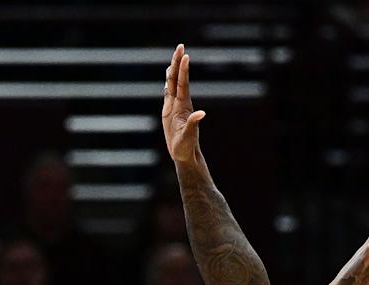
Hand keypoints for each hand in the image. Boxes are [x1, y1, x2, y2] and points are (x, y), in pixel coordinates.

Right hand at [162, 43, 204, 163]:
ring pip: (172, 84)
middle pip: (177, 79)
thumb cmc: (187, 147)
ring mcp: (175, 107)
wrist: (184, 154)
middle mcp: (180, 103)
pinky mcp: (169, 112)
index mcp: (183, 106)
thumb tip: (201, 114)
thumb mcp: (189, 136)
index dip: (183, 70)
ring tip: (175, 56)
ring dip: (173, 70)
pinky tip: (167, 78)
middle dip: (178, 63)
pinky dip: (167, 84)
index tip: (185, 55)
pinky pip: (168, 94)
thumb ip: (194, 124)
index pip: (183, 84)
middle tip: (180, 46)